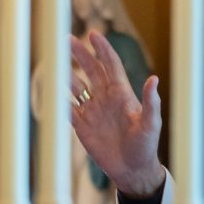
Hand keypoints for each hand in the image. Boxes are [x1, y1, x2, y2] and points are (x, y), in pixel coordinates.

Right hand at [66, 32, 166, 195]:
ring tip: (53, 61)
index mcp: (122, 94)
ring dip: (66, 74)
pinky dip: (58, 99)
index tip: (92, 34)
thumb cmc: (145, 146)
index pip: (110, 65)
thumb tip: (154, 79)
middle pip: (90, 71)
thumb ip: (151, 102)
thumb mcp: (150, 124)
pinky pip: (67, 109)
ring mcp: (93, 111)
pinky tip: (48, 89)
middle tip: (66, 40)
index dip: (102, 49)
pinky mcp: (82, 126)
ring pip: (76, 87)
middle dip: (79, 54)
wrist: (132, 169)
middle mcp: (106, 99)